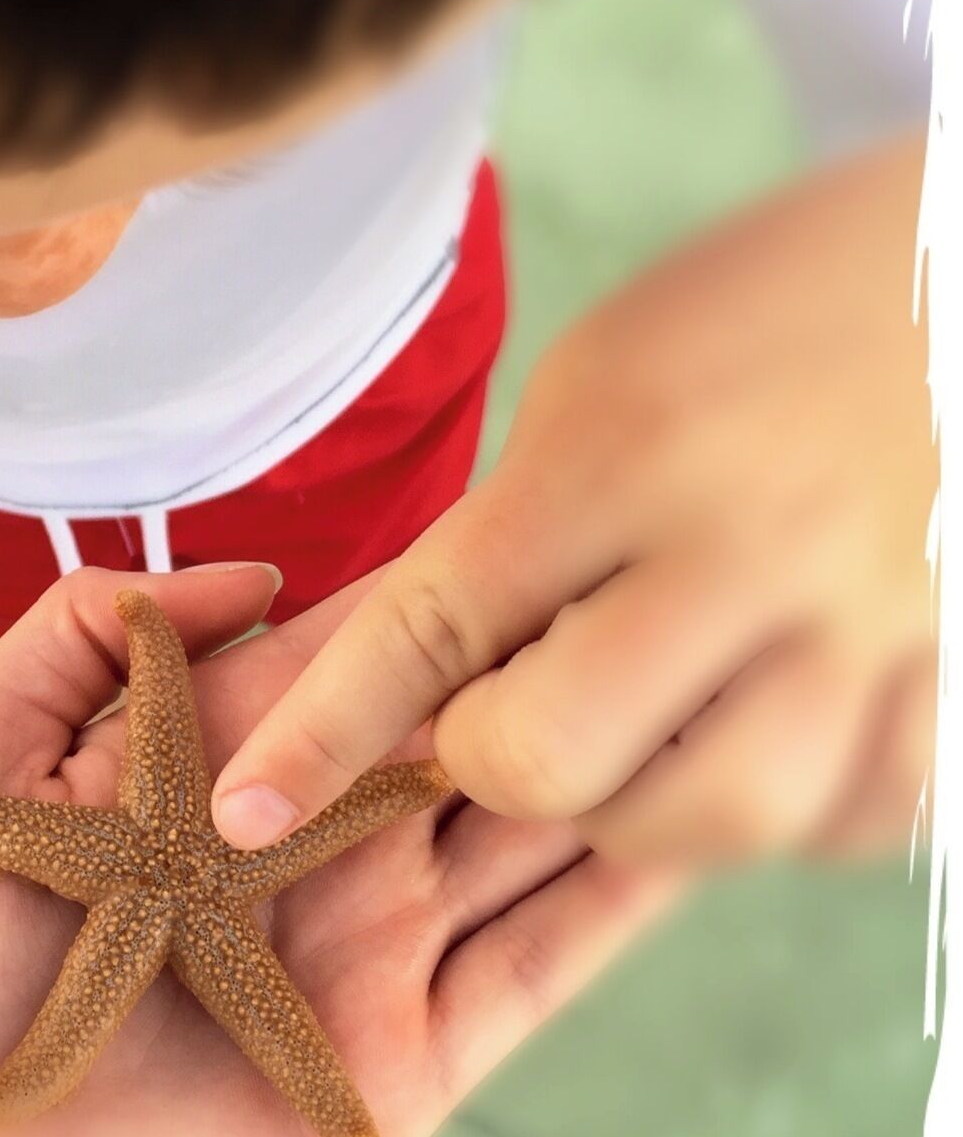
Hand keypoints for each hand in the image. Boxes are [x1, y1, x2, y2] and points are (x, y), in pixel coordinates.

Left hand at [0, 561, 676, 1136]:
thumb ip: (80, 643)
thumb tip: (246, 573)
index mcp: (206, 777)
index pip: (353, 664)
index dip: (440, 592)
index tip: (539, 504)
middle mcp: (297, 859)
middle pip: (454, 741)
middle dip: (548, 662)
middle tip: (659, 575)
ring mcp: (355, 963)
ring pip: (519, 843)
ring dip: (604, 762)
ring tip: (710, 670)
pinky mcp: (390, 1074)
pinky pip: (529, 970)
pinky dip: (613, 898)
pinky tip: (692, 816)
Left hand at [211, 134, 935, 868]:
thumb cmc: (773, 309)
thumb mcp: (604, 378)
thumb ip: (514, 535)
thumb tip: (426, 686)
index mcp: (627, 447)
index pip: (432, 625)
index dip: (324, 734)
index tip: (245, 811)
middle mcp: (752, 550)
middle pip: (550, 762)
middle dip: (490, 761)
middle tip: (507, 709)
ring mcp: (877, 631)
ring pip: (699, 825)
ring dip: (635, 801)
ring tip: (651, 711)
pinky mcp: (961, 691)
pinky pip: (839, 827)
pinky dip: (777, 804)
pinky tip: (765, 725)